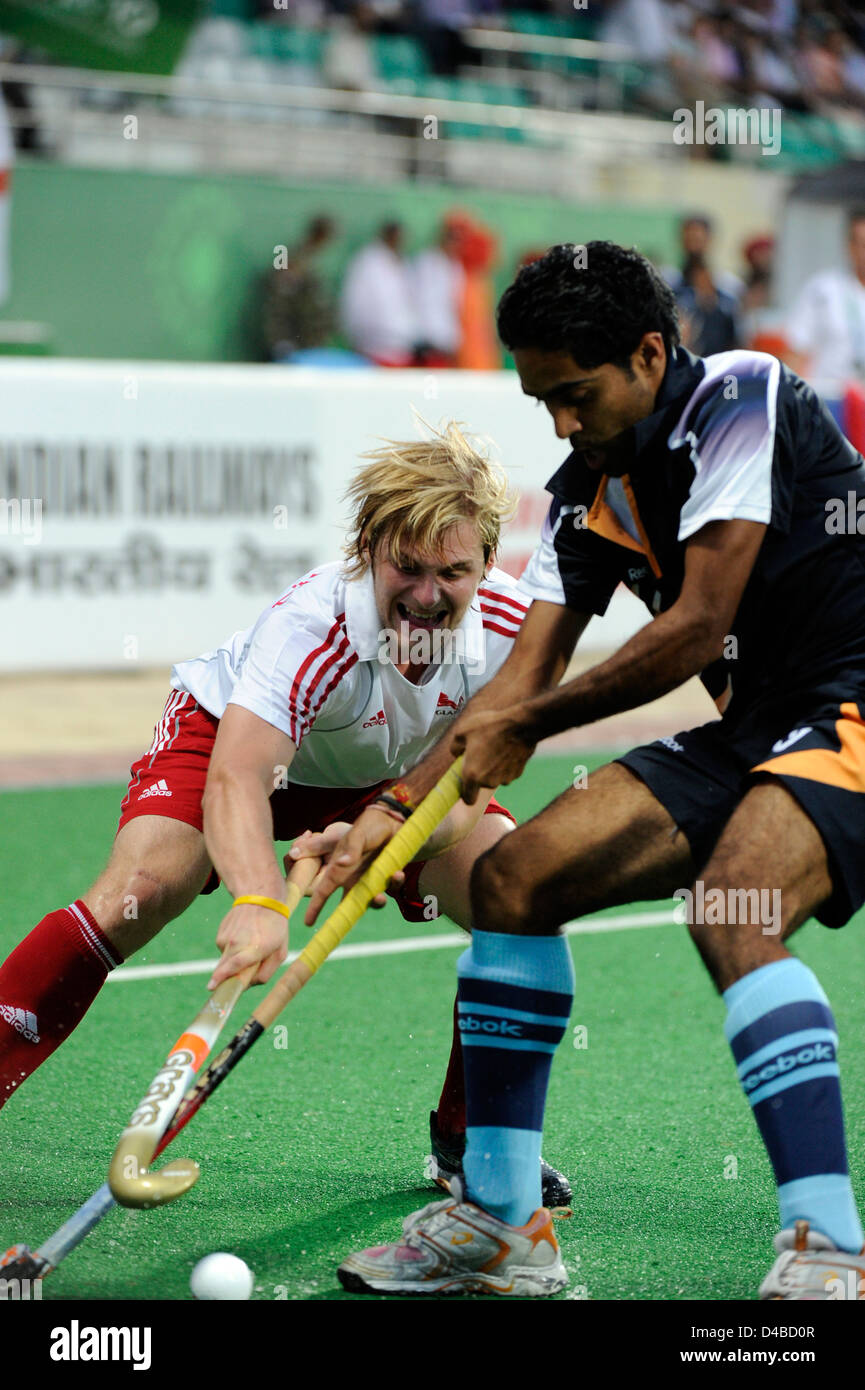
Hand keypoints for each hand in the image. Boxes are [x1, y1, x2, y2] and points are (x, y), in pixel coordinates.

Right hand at [208, 903, 288, 988]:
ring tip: (250, 944)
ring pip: (227, 961)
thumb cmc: (274, 928)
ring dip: (236, 961)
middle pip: (226, 969)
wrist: (260, 898)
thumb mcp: (280, 952)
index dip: (223, 976)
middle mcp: (238, 942)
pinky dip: (233, 950)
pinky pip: (225, 951)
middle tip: (240, 971)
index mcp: (257, 947)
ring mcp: (226, 938)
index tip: (211, 986)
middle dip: (228, 977)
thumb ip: (266, 973)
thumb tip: (246, 985)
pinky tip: (243, 937)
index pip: (236, 964)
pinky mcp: (220, 935)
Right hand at [293, 806, 404, 925]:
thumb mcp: (358, 833)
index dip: (316, 906)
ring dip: (376, 901)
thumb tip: (343, 863)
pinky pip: (389, 887)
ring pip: (370, 899)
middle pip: (348, 902)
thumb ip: (351, 847)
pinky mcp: (387, 876)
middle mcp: (353, 876)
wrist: (395, 819)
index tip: (308, 923)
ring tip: (380, 897)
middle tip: (346, 922)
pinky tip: (397, 873)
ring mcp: (370, 877)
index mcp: (340, 867)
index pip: (324, 889)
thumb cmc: (371, 824)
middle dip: (348, 915)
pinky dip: (394, 884)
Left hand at [451, 706, 536, 804]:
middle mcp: (489, 781)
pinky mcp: (518, 773)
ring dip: (492, 768)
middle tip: (478, 753)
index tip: (465, 782)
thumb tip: (457, 753)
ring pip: (495, 777)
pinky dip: (505, 764)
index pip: (468, 799)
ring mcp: (505, 778)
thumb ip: (455, 747)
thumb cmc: (490, 727)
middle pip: (481, 784)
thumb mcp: (462, 731)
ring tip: (494, 747)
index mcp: (472, 774)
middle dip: (479, 772)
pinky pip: (506, 771)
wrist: (521, 725)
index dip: (465, 793)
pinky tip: (506, 748)